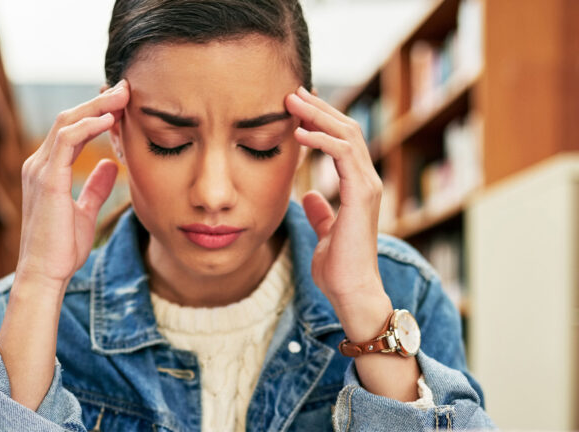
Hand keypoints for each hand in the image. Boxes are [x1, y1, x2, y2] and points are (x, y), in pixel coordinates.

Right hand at [16, 79, 129, 293]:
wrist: (45, 274)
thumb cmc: (61, 247)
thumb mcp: (85, 211)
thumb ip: (96, 187)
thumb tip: (111, 165)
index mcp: (47, 170)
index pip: (71, 129)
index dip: (96, 113)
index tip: (124, 104)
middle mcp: (39, 164)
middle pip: (68, 118)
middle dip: (99, 101)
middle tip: (127, 88)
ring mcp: (40, 170)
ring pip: (67, 122)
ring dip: (97, 106)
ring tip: (124, 96)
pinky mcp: (48, 180)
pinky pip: (67, 141)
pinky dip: (88, 125)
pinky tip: (110, 120)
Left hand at [285, 86, 391, 340]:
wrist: (351, 291)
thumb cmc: (338, 266)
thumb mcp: (324, 232)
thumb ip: (321, 212)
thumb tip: (310, 197)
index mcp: (358, 185)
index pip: (342, 140)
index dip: (321, 120)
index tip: (297, 105)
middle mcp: (367, 180)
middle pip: (345, 129)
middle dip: (319, 107)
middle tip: (293, 91)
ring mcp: (367, 185)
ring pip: (346, 135)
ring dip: (318, 115)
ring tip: (292, 102)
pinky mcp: (361, 195)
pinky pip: (342, 155)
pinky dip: (320, 140)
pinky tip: (298, 133)